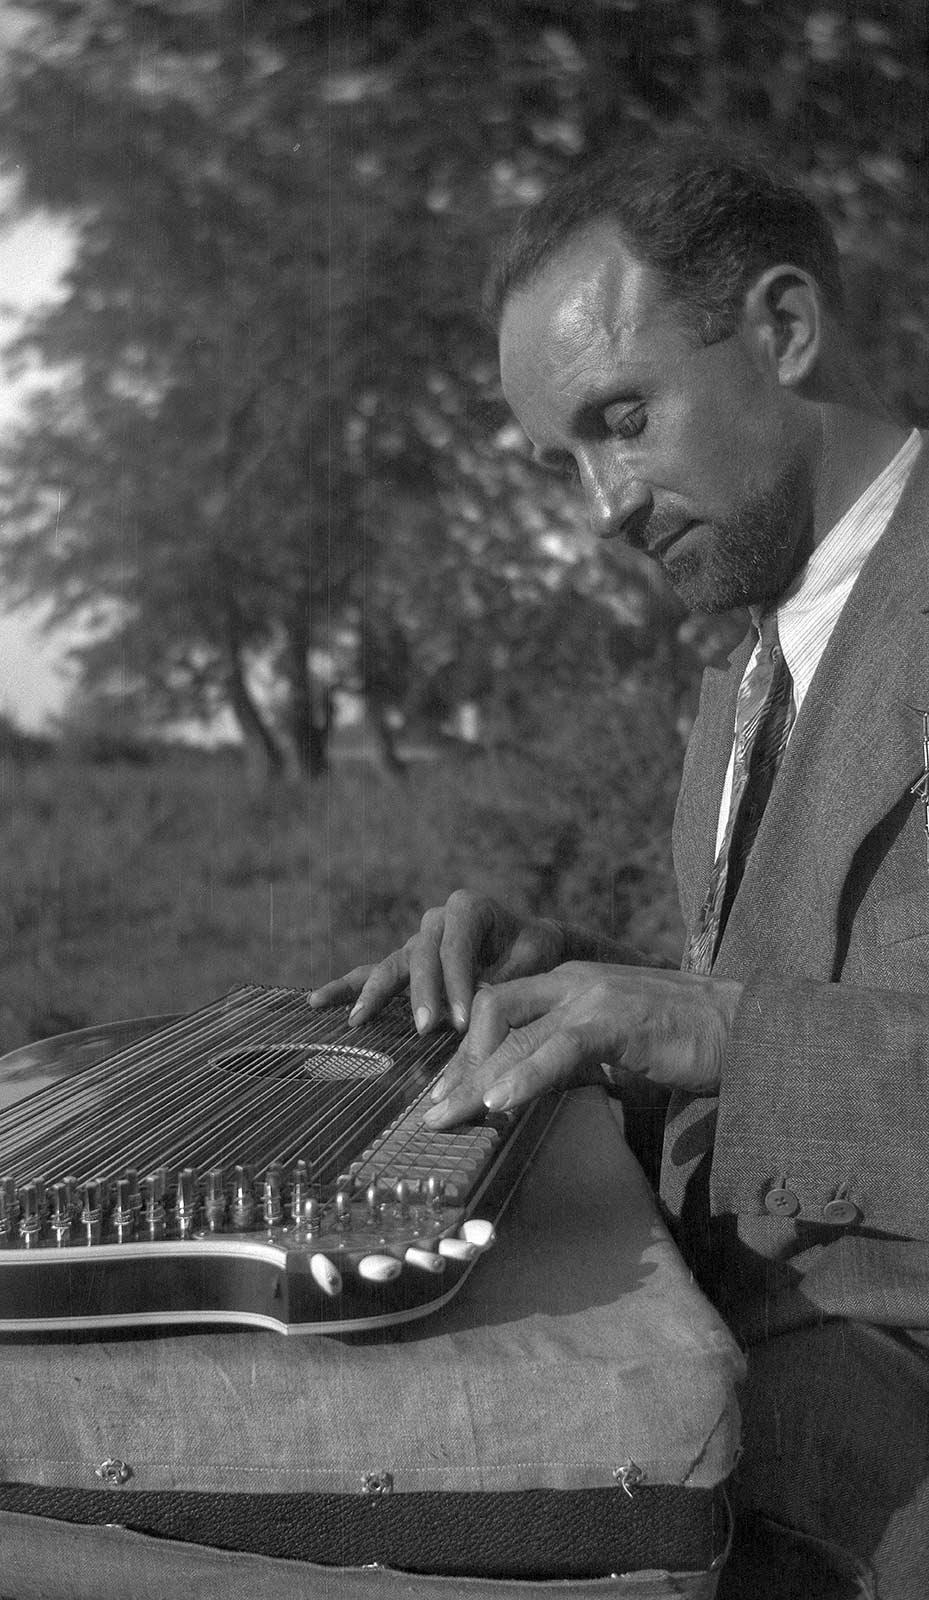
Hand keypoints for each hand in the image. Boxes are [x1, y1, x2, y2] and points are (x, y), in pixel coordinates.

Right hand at [308, 891, 567, 1033]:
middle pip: (422, 957)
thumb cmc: (536, 952)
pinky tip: (316, 1001)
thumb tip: (482, 1004)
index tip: (461, 1022)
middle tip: (425, 1029)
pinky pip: (373, 973)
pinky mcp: (406, 962)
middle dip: (423, 995)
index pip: (456, 948)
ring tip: (355, 1020)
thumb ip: (507, 978)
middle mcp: (437, 919)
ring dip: (375, 995)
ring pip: (392, 966)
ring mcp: (418, 941)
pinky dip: (349, 988)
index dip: (457, 985)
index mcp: (469, 908)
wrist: (532, 947)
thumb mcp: (533, 959)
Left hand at [422, 961, 742, 1126]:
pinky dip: (524, 1076)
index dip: (466, 1055)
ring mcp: (593, 997)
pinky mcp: (616, 1020)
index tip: (443, 1097)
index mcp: (569, 984)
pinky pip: (558, 1047)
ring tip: (447, 1117)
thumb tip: (518, 1093)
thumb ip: (566, 1064)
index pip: (499, 1010)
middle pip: (491, 1012)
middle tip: (431, 1114)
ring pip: (513, 1028)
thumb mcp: (611, 1053)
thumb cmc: (683, 1046)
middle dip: (457, 1065)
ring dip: (474, 1076)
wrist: (747, 1029)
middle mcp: (572, 981)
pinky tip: (498, 1103)